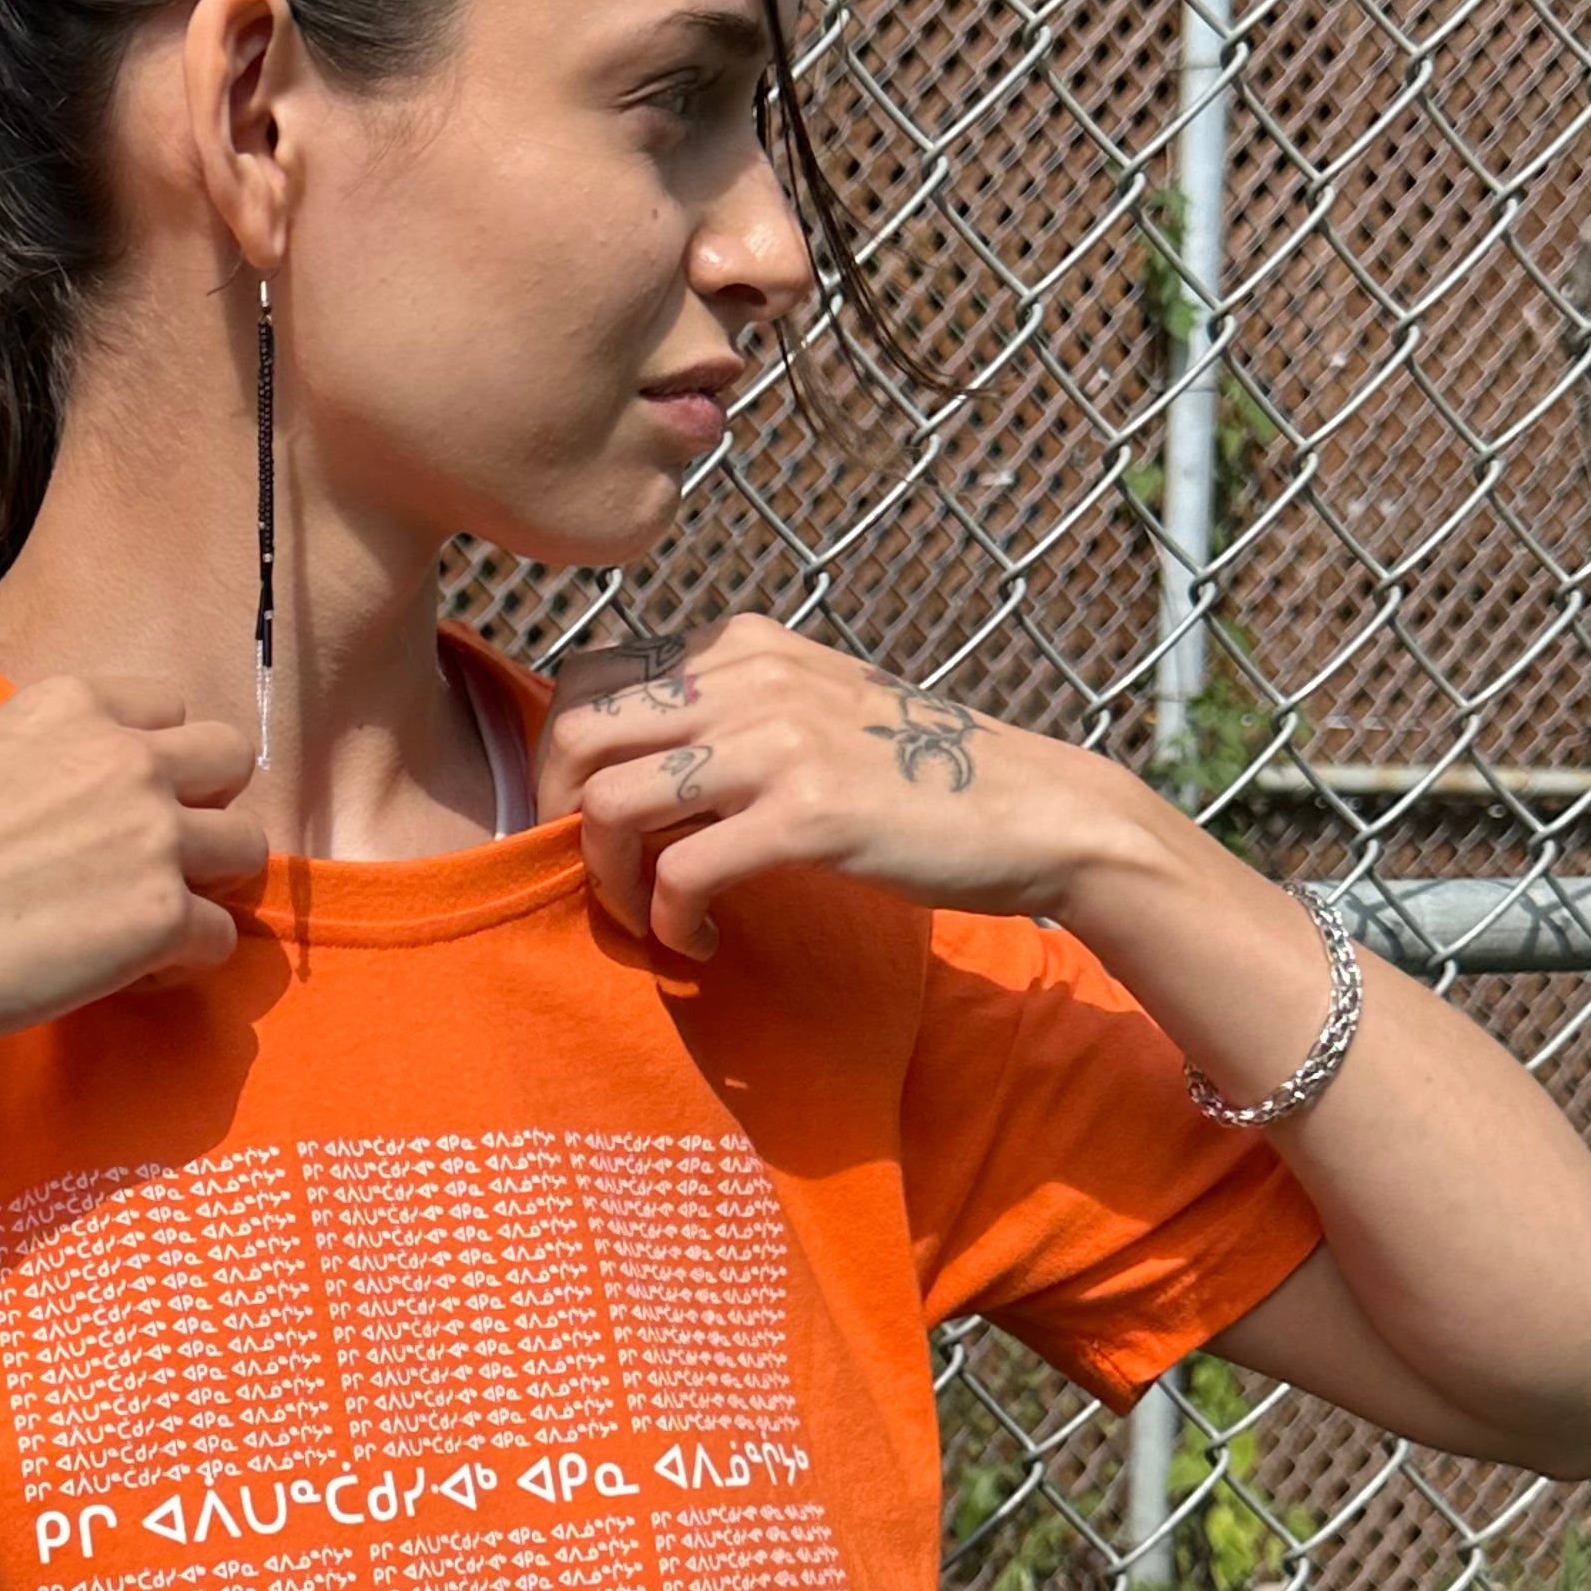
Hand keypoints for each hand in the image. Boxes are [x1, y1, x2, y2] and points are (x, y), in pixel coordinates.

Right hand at [0, 677, 264, 1058]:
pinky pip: (219, 937)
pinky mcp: (162, 915)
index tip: (123, 802)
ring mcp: (152, 833)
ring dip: (206, 885)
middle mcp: (125, 754)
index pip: (167, 705)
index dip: (155, 757)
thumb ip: (41, 766)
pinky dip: (182, 962)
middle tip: (157, 857)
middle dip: (205, 806)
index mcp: (69, 704)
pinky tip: (125, 975)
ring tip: (147, 922)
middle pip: (230, 760)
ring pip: (247, 847)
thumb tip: (65, 812)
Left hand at [535, 615, 1156, 955]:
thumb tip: (623, 775)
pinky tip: (704, 944)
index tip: (584, 826)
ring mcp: (777, 741)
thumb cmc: (915, 778)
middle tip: (600, 879)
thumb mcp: (808, 714)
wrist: (1035, 810)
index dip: (561, 762)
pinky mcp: (808, 813)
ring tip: (651, 919)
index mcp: (740, 645)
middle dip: (556, 818)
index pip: (588, 680)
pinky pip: (681, 873)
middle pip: (576, 734)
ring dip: (610, 881)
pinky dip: (671, 923)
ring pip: (610, 803)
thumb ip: (722, 721)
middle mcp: (748, 676)